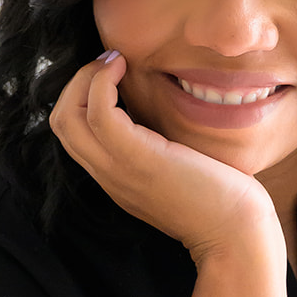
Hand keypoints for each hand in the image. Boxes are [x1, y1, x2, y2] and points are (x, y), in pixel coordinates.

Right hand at [49, 52, 279, 260]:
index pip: (73, 134)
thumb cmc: (221, 200)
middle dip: (77, 82)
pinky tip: (126, 68)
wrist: (236, 234)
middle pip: (61, 122)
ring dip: (87, 78)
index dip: (82, 97)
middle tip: (109, 63)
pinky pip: (100, 112)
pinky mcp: (138, 159)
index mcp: (116, 178)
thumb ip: (160, 148)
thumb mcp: (179, 169)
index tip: (112, 74)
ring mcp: (119, 169)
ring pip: (69, 116)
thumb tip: (162, 115)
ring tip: (115, 62)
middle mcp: (109, 175)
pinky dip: (103, 82)